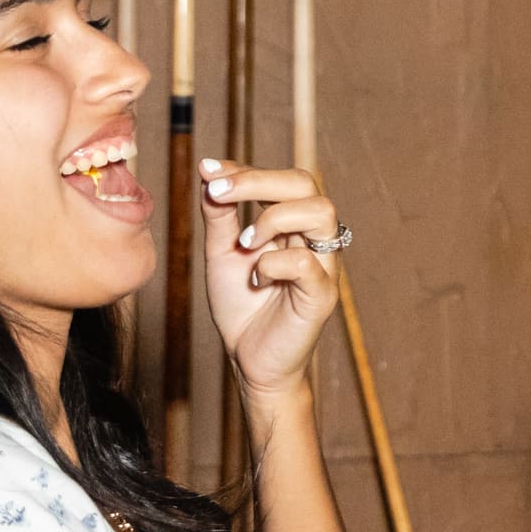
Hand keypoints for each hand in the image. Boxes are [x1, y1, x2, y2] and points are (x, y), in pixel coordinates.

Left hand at [195, 158, 343, 406]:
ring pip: (320, 213)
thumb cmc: (242, 307)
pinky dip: (274, 264)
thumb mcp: (222, 254)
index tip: (208, 170)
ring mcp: (322, 266)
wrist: (249, 361)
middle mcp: (312, 239)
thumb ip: (219, 216)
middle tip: (219, 193)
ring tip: (244, 243)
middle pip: (307, 184)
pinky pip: (307, 263)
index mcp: (292, 224)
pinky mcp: (322, 296)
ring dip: (273, 218)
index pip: (281, 179)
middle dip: (258, 181)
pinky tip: (256, 279)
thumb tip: (209, 171)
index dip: (245, 170)